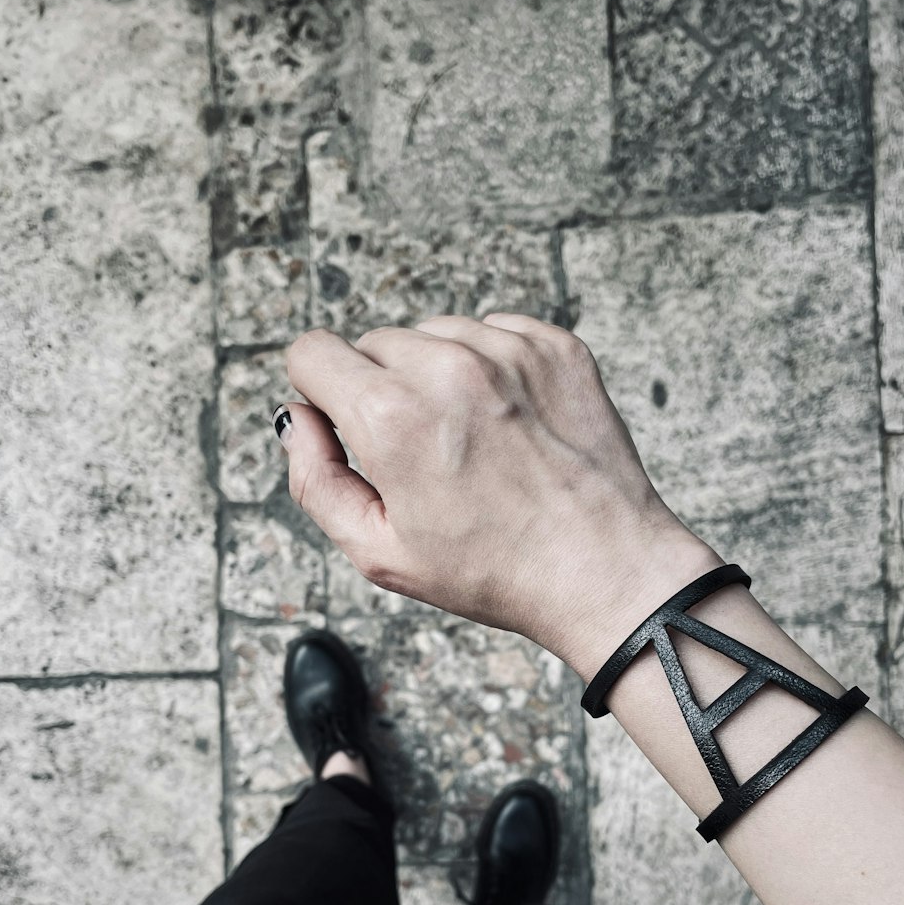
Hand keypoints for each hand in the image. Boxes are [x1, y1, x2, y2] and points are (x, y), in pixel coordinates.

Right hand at [282, 314, 711, 670]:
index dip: (319, 391)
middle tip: (423, 456)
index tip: (346, 425)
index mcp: (392, 417)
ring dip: (437, 375)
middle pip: (373, 344)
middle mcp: (447, 367)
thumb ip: (315, 480)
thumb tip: (300, 420)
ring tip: (473, 443)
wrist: (604, 569)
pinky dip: (491, 368)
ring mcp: (508, 351)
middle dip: (381, 390)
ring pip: (434, 334)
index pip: (313, 352)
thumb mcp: (378, 551)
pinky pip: (494, 333)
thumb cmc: (494, 571)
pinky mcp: (555, 347)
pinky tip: (508, 425)